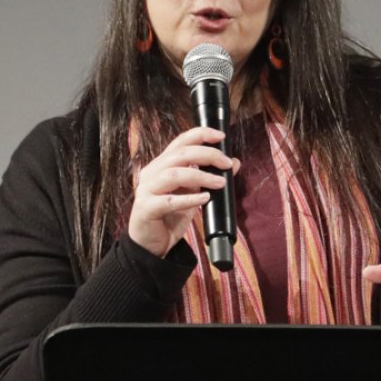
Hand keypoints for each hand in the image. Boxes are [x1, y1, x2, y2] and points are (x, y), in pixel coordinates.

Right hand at [128, 127, 239, 258]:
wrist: (151, 245)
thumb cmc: (170, 217)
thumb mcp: (194, 194)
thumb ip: (209, 177)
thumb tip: (235, 162)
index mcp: (162, 164)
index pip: (180, 142)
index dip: (201, 135)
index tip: (221, 137)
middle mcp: (151, 172)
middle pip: (180, 154)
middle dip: (207, 155)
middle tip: (227, 164)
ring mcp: (146, 190)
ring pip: (174, 174)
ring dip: (201, 176)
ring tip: (220, 183)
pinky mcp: (146, 208)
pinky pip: (168, 201)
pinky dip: (189, 199)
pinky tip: (204, 199)